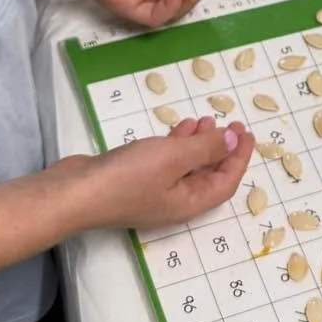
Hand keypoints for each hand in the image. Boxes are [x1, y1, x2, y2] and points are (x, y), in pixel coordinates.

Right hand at [80, 113, 254, 230]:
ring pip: (187, 165)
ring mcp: (154, 191)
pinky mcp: (136, 179)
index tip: (247, 131)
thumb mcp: (174, 157)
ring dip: (199, 143)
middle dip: (222, 148)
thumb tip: (233, 140)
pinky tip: (179, 127)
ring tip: (205, 118)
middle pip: (208, 175)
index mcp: (190, 203)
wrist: (74, 192)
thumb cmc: (128, 177)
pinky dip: (176, 144)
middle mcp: (176, 201)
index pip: (226, 182)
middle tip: (230, 122)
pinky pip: (167, 161)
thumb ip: (206, 148)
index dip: (240, 157)